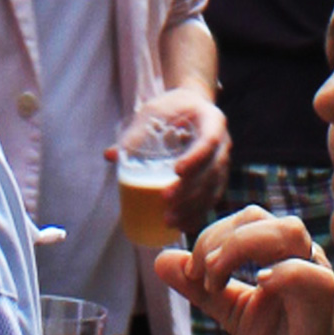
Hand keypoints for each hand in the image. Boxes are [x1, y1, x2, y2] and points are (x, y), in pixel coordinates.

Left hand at [137, 87, 229, 221]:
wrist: (194, 108)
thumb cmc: (172, 108)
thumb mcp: (155, 111)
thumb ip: (136, 133)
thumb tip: (109, 156)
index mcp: (212, 121)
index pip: (208, 142)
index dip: (194, 159)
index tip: (175, 172)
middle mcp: (223, 143)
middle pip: (211, 171)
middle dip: (189, 190)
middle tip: (166, 202)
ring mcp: (223, 163)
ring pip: (213, 189)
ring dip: (193, 208)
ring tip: (169, 221)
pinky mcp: (218, 178)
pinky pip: (212, 199)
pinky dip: (198, 214)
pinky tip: (183, 226)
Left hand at [161, 207, 333, 334]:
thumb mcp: (234, 313)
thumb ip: (203, 288)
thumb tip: (161, 259)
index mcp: (284, 257)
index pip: (247, 219)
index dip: (213, 235)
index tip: (191, 271)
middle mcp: (305, 261)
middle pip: (261, 218)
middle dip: (220, 239)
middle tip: (200, 275)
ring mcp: (318, 284)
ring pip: (289, 232)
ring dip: (241, 248)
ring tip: (217, 281)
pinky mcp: (324, 315)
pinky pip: (313, 278)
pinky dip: (283, 274)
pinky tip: (259, 287)